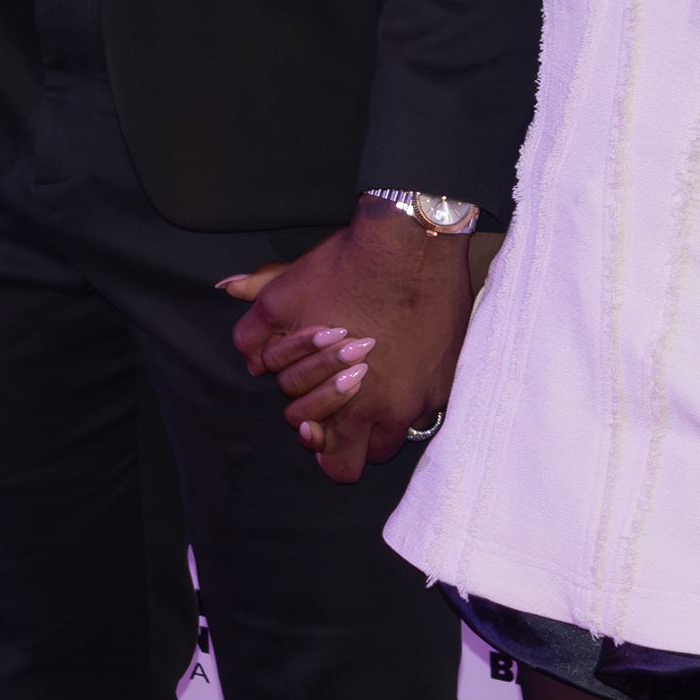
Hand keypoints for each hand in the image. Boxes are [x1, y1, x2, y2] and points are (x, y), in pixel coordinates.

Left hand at [220, 203, 470, 483]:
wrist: (412, 239)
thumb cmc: (348, 270)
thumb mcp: (285, 297)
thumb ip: (255, 334)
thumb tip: (248, 360)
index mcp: (350, 402)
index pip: (330, 457)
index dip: (316, 439)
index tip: (313, 422)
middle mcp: (394, 409)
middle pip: (367, 460)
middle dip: (350, 442)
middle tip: (341, 412)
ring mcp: (427, 394)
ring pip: (402, 435)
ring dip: (383, 421)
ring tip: (371, 390)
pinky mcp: (451, 375)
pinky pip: (430, 406)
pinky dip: (413, 395)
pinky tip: (402, 367)